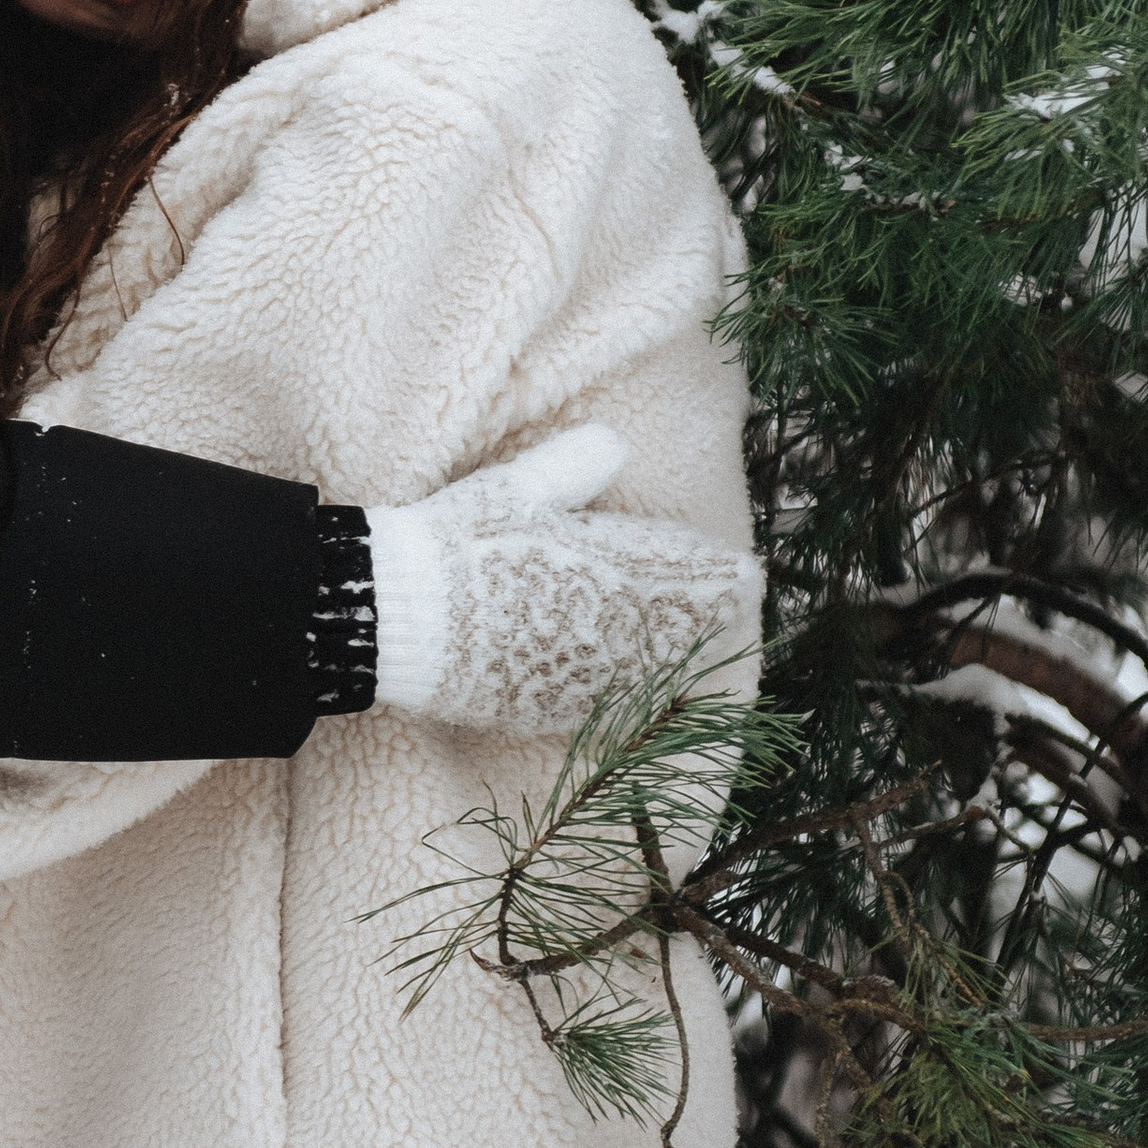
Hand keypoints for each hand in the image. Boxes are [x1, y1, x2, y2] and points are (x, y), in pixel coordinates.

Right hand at [367, 434, 760, 732]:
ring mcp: (580, 674)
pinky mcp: (547, 703)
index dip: (718, 575)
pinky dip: (638, 690)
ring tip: (707, 644)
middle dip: (711, 613)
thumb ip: (574, 465)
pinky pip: (610, 701)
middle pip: (677, 625)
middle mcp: (607, 630)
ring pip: (652, 667)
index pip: (681, 574)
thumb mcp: (515, 487)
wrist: (400, 617)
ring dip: (684, 653)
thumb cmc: (457, 544)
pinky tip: (646, 689)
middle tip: (742, 605)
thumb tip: (616, 443)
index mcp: (608, 572)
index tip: (748, 575)